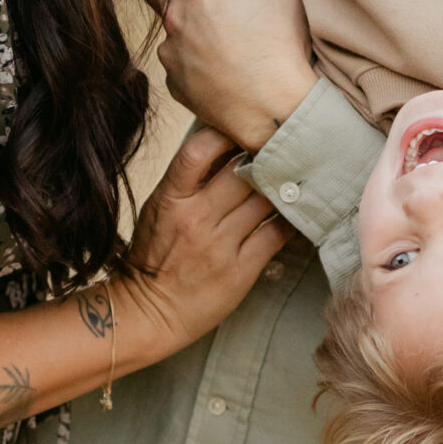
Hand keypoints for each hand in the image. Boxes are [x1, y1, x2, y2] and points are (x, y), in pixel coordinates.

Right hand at [118, 125, 294, 362]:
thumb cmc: (154, 255)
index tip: (241, 130)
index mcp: (171, 199)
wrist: (149, 313)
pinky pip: (276, 233)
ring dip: (281, 187)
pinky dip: (289, 219)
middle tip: (279, 152)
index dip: (225, 134)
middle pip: (242, 171)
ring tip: (292, 178)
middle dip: (263, 158)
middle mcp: (196, 218)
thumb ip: (187, 179)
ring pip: (265, 200)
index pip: (199, 150)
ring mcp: (219, 244)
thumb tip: (223, 145)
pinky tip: (294, 212)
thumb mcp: (159, 209)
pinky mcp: (240, 270)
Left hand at [144, 0, 317, 150]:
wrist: (275, 111)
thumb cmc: (283, 50)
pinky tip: (218, 65)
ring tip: (217, 33)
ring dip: (183, 20)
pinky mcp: (172, 78)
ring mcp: (171, 47)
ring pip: (165, 22)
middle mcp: (178, 10)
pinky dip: (190, 55)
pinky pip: (174, 57)